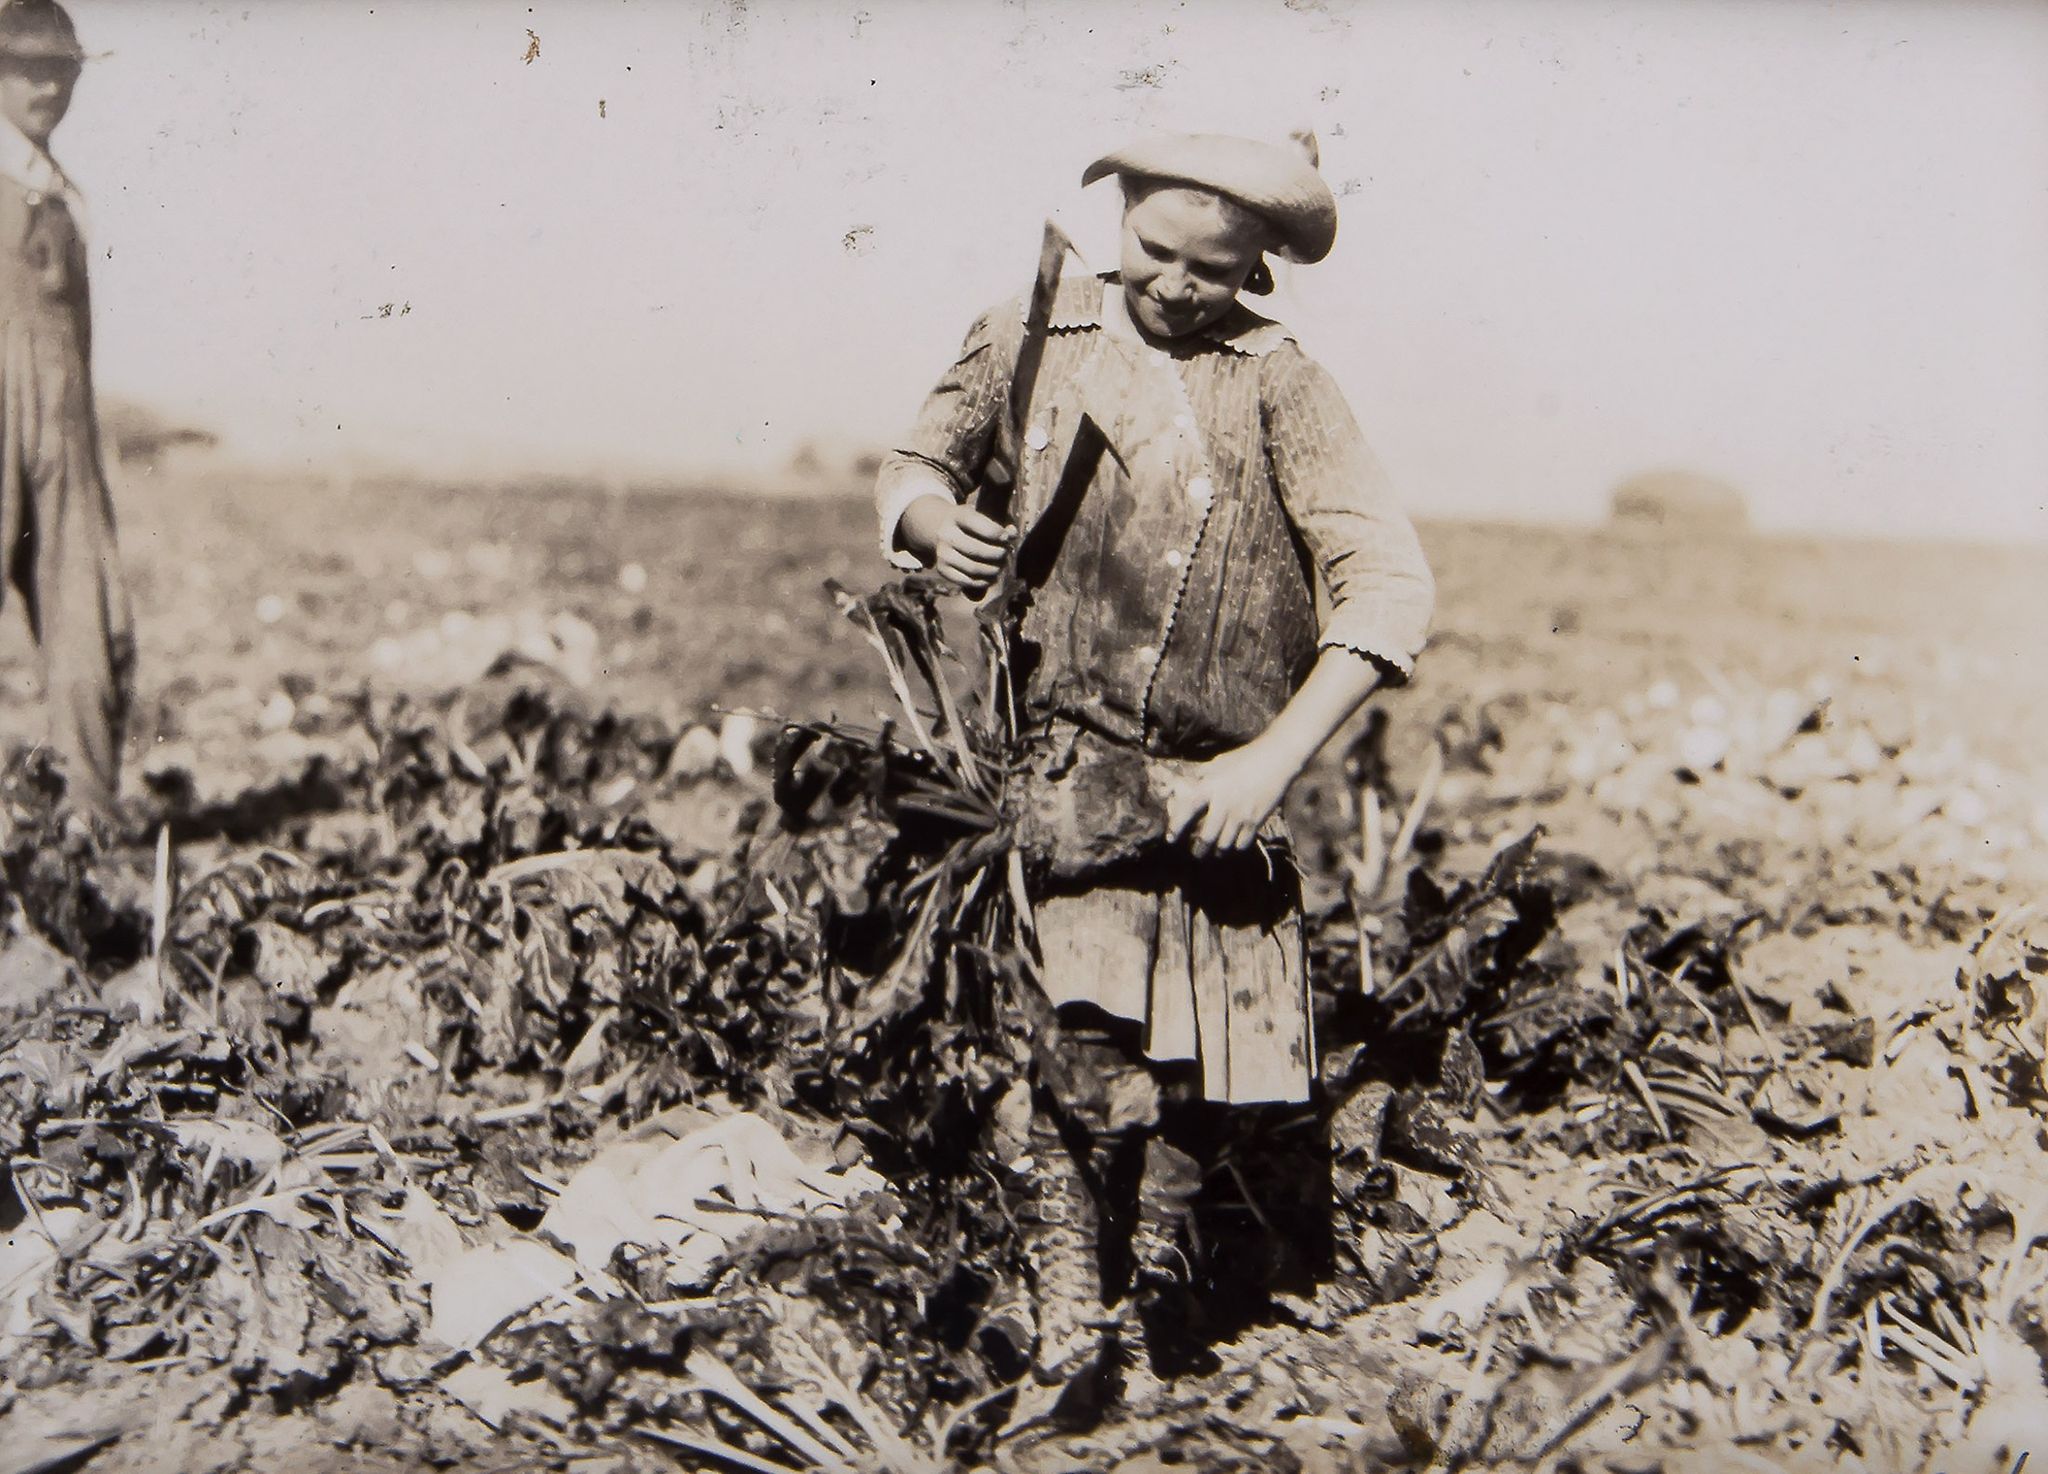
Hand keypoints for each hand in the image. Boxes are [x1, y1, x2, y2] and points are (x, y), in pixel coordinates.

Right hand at [897, 495, 1015, 595]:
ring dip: (993, 570)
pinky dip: (983, 581)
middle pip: (977, 550)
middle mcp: (946, 534)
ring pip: (973, 568)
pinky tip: (990, 576)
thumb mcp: (982, 518)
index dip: (997, 533)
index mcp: (957, 516)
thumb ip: (1000, 526)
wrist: (941, 529)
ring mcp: (942, 553)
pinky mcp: (942, 569)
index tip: (1006, 538)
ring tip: (1000, 566)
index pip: (978, 525)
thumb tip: (1012, 534)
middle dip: (997, 554)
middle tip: (1005, 553)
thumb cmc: (970, 525)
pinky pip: (966, 581)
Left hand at [1163, 740, 1297, 857]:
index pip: (1188, 809)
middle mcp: (1225, 803)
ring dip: (1218, 850)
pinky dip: (1237, 846)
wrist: (1277, 759)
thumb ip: (1203, 777)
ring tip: (1216, 851)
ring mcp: (1241, 814)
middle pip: (1206, 836)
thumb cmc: (1246, 758)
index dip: (1176, 826)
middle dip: (1199, 849)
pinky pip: (1243, 843)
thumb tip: (1187, 786)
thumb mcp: (1219, 763)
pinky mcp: (1256, 820)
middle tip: (1196, 852)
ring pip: (1224, 843)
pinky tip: (1235, 843)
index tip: (1170, 838)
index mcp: (1212, 786)